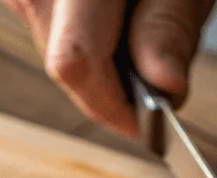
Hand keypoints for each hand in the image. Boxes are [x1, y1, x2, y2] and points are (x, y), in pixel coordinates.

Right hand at [3, 0, 215, 136]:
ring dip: (101, 56)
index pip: (74, 63)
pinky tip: (109, 9)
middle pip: (64, 63)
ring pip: (55, 50)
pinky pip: (48, 27)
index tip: (149, 126)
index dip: (114, 106)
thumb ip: (169, 26)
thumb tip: (166, 89)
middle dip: (115, 80)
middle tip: (156, 52)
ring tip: (133, 12)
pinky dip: (84, 32)